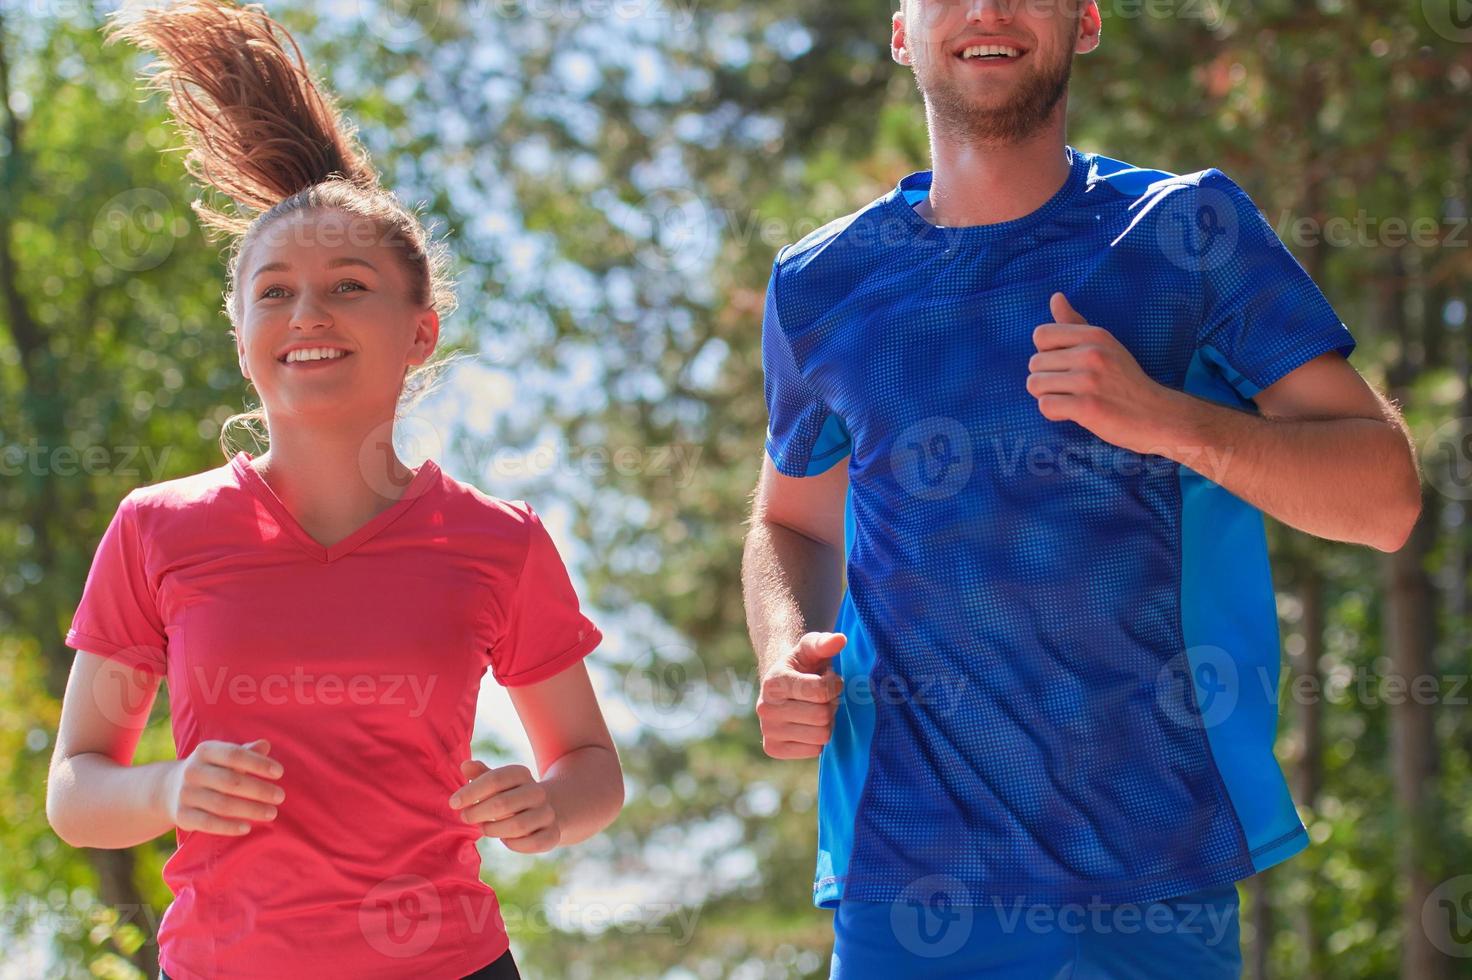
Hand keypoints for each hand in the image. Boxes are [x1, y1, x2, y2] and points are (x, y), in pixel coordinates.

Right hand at [163, 738, 284, 835]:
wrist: (169, 789)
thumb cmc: (211, 770)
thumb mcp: (224, 757)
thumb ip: (245, 752)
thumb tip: (265, 745)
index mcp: (205, 751)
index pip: (235, 755)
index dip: (258, 764)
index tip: (279, 773)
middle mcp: (193, 771)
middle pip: (231, 782)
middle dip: (259, 790)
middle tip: (280, 796)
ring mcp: (185, 794)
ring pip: (222, 804)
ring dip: (250, 810)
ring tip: (271, 813)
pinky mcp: (182, 815)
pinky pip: (208, 823)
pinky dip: (229, 826)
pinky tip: (248, 827)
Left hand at [449, 761, 560, 853]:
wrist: (544, 810)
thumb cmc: (509, 795)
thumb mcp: (496, 782)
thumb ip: (480, 775)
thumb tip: (465, 765)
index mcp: (522, 774)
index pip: (495, 779)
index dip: (471, 792)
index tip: (453, 803)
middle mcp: (538, 792)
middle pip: (503, 804)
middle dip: (478, 813)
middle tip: (465, 817)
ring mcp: (547, 814)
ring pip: (517, 826)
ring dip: (493, 829)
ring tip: (483, 827)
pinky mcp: (552, 834)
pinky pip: (531, 843)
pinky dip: (513, 844)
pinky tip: (505, 838)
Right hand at [756, 632, 845, 759]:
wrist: (781, 686)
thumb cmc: (802, 665)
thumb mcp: (811, 648)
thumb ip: (824, 642)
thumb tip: (840, 639)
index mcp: (773, 682)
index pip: (821, 691)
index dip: (834, 684)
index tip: (829, 679)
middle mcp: (765, 708)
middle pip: (822, 716)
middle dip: (830, 704)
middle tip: (823, 697)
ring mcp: (767, 731)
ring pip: (821, 735)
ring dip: (826, 722)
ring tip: (816, 708)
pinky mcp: (773, 749)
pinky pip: (814, 750)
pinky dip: (818, 738)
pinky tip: (808, 724)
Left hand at [1029, 292, 1174, 454]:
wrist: (1155, 414)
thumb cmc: (1124, 380)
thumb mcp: (1105, 345)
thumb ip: (1075, 323)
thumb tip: (1056, 297)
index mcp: (1094, 335)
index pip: (1041, 334)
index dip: (1046, 353)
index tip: (1065, 365)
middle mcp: (1092, 354)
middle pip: (1034, 363)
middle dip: (1046, 379)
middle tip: (1071, 388)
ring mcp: (1089, 380)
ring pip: (1035, 384)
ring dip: (1048, 396)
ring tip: (1071, 400)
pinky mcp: (1087, 407)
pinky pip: (1045, 405)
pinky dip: (1054, 413)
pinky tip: (1072, 413)